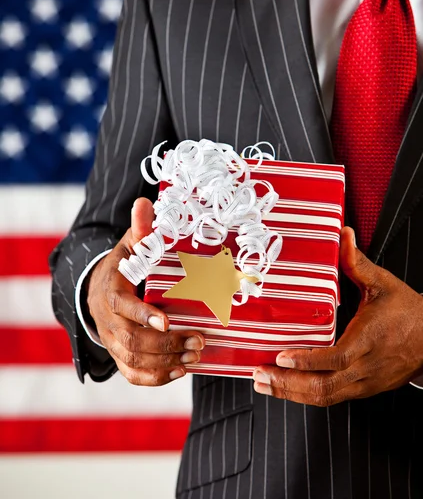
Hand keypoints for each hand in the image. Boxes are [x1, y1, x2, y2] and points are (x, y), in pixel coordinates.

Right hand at [86, 197, 204, 385]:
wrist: (97, 290)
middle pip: (131, 340)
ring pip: (133, 360)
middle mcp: (108, 320)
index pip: (122, 306)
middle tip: (199, 340)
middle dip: (166, 344)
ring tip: (195, 355)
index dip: (143, 316)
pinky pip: (132, 374)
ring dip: (166, 362)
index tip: (167, 322)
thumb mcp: (129, 245)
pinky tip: (180, 371)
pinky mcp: (118, 355)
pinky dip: (156, 378)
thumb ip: (140, 229)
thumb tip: (145, 202)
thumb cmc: (122, 265)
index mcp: (111, 290)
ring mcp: (112, 340)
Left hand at [253, 227, 422, 405]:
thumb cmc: (408, 312)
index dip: (306, 361)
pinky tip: (286, 388)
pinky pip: (331, 398)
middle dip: (287, 384)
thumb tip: (343, 234)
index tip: (282, 356)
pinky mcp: (362, 389)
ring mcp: (364, 383)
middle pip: (323, 387)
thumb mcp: (384, 283)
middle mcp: (365, 367)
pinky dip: (306, 395)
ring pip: (325, 398)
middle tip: (259, 373)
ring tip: (264, 384)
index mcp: (368, 340)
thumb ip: (358, 262)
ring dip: (291, 394)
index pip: (335, 358)